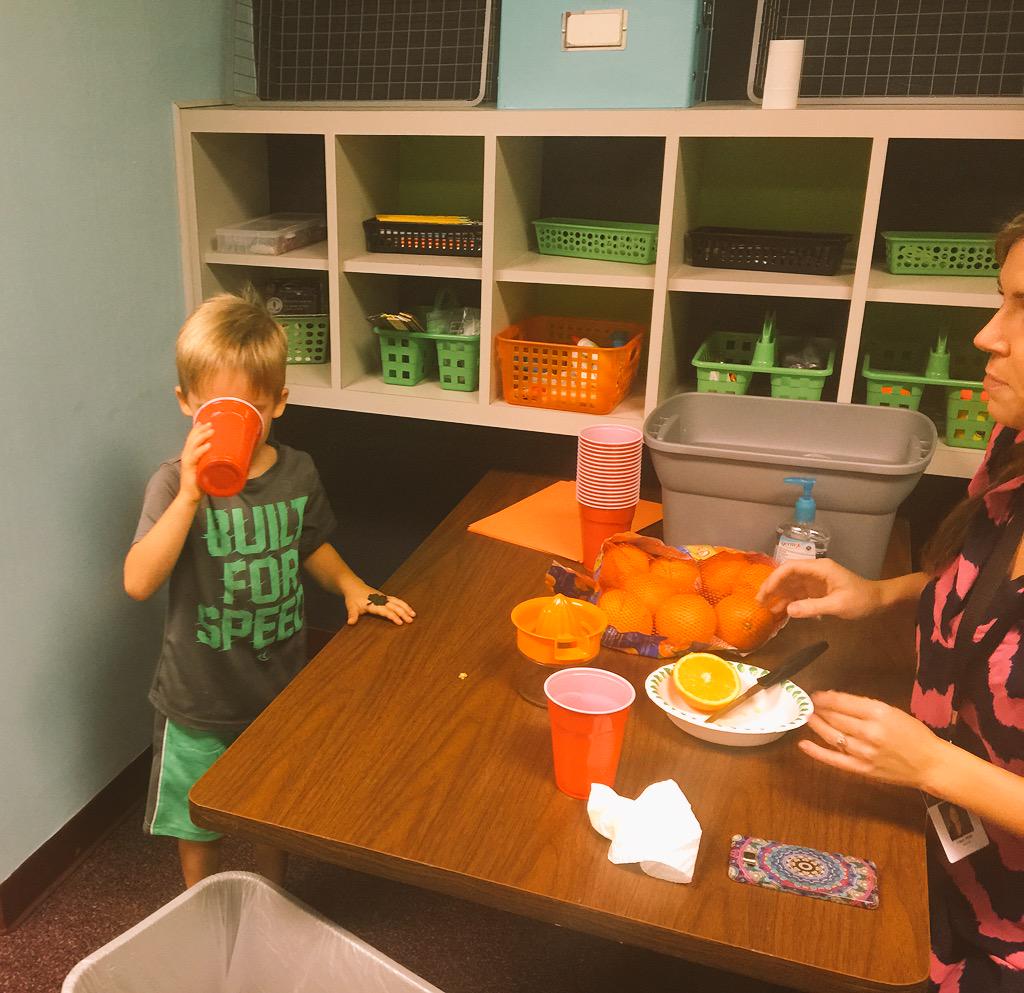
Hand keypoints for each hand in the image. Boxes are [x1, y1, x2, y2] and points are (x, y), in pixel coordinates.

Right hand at [178, 420, 213, 503]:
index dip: (198, 429)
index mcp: (190, 454)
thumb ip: (216, 463)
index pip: (192, 438)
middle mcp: (187, 455)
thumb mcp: (208, 469)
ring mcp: (187, 462)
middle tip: (211, 423)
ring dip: (203, 437)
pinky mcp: (189, 469)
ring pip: (193, 445)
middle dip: (202, 429)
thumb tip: (236, 459)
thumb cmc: (201, 483)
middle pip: (192, 438)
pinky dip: (201, 451)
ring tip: (212, 431)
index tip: (206, 421)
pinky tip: (208, 446)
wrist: (191, 496)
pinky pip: (195, 457)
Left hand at [343, 581, 415, 625]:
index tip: (399, 622)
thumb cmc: (353, 598)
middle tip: (410, 621)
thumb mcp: (351, 607)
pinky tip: (409, 609)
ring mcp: (384, 597)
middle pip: (394, 606)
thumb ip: (352, 615)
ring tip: (414, 615)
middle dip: (403, 613)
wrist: (354, 586)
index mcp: (373, 603)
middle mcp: (380, 600)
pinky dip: (404, 604)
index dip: (392, 616)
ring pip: (397, 602)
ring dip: (405, 608)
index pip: (385, 610)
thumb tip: (350, 622)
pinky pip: (396, 600)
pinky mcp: (385, 597)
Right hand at [757, 558, 880, 620]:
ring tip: (765, 608)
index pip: (790, 568)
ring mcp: (815, 581)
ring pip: (790, 585)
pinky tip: (780, 611)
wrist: (879, 601)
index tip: (764, 592)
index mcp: (819, 568)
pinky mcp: (816, 591)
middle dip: (772, 586)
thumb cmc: (861, 600)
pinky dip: (788, 601)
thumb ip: (813, 607)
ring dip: (778, 595)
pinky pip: (798, 594)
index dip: (774, 578)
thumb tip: (788, 610)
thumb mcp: (838, 605)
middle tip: (759, 601)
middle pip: (787, 575)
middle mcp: (814, 572)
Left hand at [800, 690, 944, 790]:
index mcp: (879, 713)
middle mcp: (869, 731)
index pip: (842, 702)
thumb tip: (838, 702)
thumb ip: (866, 707)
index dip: (825, 697)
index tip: (816, 695)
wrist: (931, 764)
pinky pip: (834, 760)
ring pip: (831, 735)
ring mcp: (864, 752)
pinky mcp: (862, 769)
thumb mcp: (893, 711)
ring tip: (807, 717)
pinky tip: (803, 744)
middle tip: (809, 704)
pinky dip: (817, 752)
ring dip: (816, 725)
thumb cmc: (914, 734)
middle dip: (819, 709)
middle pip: (835, 717)